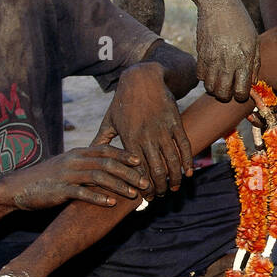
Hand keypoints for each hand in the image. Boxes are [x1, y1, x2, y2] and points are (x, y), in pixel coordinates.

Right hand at [0, 145, 149, 210]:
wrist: (18, 188)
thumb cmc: (47, 178)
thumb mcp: (68, 166)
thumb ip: (86, 165)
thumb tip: (108, 169)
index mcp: (78, 153)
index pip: (106, 150)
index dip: (125, 155)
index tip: (141, 161)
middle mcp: (74, 160)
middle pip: (107, 163)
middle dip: (128, 172)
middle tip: (145, 181)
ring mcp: (66, 175)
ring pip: (98, 176)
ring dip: (118, 185)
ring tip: (133, 194)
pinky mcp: (59, 190)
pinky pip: (82, 192)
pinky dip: (98, 197)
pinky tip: (111, 203)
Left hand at [93, 62, 193, 195]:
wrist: (142, 79)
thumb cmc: (123, 101)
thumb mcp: (109, 120)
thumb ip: (101, 140)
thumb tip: (89, 155)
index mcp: (129, 138)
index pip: (137, 170)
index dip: (143, 186)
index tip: (145, 197)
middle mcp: (147, 136)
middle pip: (156, 169)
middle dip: (160, 187)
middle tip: (161, 196)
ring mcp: (162, 129)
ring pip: (172, 160)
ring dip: (174, 178)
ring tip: (174, 188)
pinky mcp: (175, 122)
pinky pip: (184, 145)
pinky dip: (187, 161)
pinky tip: (187, 172)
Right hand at [195, 0, 259, 101]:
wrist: (218, 4)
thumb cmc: (240, 22)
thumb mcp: (254, 41)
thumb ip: (255, 64)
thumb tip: (253, 82)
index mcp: (244, 60)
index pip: (240, 92)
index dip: (240, 96)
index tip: (240, 92)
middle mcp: (227, 62)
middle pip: (222, 94)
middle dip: (226, 96)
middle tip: (229, 90)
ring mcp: (212, 59)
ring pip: (209, 88)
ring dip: (215, 88)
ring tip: (220, 81)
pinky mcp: (200, 54)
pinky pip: (200, 76)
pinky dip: (205, 78)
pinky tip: (211, 71)